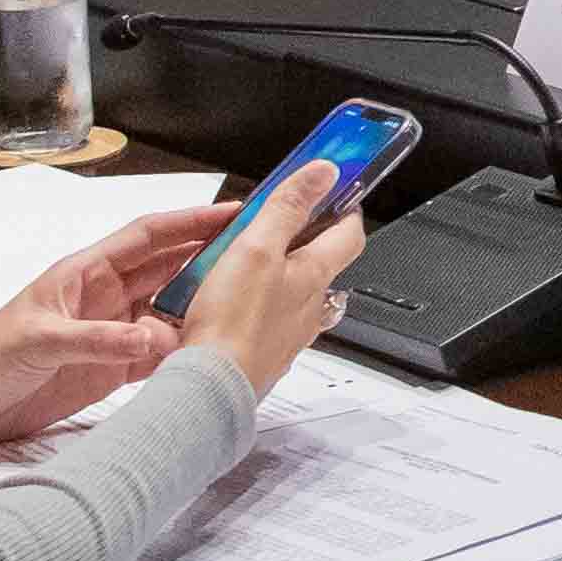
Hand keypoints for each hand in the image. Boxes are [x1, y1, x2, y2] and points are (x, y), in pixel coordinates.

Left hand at [0, 199, 230, 442]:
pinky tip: (209, 352)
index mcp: (86, 273)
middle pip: (169, 269)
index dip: (190, 221)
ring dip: (203, 306)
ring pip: (170, 310)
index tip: (233, 211)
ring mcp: (111, 332)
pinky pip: (159, 353)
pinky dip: (185, 352)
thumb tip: (153, 338)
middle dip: (211, 257)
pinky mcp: (112, 368)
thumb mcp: (40, 341)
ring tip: (245, 305)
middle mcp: (105, 297)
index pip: (148, 236)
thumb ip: (97, 339)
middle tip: (258, 252)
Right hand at [161, 158, 366, 396]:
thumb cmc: (233, 324)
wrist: (212, 387)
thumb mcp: (257, 248)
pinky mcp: (265, 352)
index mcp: (314, 275)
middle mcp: (310, 306)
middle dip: (307, 238)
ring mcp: (289, 333)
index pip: (349, 235)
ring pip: (295, 293)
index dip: (346, 209)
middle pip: (322, 263)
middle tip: (285, 219)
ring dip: (281, 272)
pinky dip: (259, 303)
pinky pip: (270, 318)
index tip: (337, 191)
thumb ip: (288, 208)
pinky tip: (232, 301)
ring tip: (251, 258)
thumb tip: (323, 173)